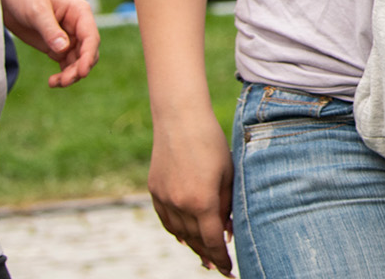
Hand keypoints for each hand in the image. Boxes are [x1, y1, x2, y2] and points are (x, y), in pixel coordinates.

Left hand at [0, 0, 99, 86]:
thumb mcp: (37, 11)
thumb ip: (50, 30)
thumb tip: (64, 49)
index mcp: (79, 12)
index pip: (91, 37)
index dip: (88, 55)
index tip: (82, 72)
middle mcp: (77, 25)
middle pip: (87, 52)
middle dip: (79, 68)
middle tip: (64, 82)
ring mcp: (68, 37)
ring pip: (78, 61)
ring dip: (70, 74)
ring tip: (55, 83)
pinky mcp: (56, 46)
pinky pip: (66, 63)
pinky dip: (62, 74)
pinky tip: (52, 81)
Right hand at [150, 108, 235, 274]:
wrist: (180, 119)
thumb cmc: (211, 143)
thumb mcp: (228, 173)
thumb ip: (228, 205)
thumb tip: (228, 232)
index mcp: (202, 201)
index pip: (213, 240)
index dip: (222, 257)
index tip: (229, 270)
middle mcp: (180, 204)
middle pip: (195, 240)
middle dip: (207, 254)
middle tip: (217, 266)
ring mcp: (164, 199)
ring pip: (178, 233)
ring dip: (192, 245)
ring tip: (203, 254)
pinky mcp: (154, 191)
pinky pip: (166, 220)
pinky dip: (177, 231)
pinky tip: (185, 235)